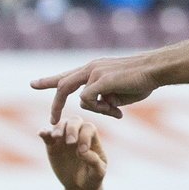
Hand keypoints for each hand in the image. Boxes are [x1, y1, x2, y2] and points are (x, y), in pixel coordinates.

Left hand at [31, 54, 160, 121]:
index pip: (66, 75)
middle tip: (52, 122)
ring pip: (79, 97)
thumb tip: (94, 105)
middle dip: (55, 105)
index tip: (33, 84)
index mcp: (93, 69)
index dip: (48, 80)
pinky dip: (101, 108)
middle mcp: (90, 67)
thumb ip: (103, 99)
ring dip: (96, 110)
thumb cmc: (141, 81)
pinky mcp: (100, 78)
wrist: (155, 69)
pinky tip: (117, 109)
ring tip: (115, 111)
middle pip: (62, 85)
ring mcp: (94, 71)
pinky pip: (88, 99)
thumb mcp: (117, 93)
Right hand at [39, 118, 107, 189]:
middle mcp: (78, 134)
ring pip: (61, 124)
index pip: (88, 128)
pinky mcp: (52, 145)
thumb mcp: (98, 173)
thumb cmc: (92, 177)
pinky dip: (43, 132)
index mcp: (92, 138)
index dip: (85, 136)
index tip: (82, 151)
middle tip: (70, 142)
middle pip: (75, 120)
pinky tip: (41, 133)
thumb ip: (94, 161)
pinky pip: (47, 134)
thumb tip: (83, 151)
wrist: (79, 186)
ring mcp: (64, 138)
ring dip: (58, 128)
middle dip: (72, 129)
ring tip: (56, 137)